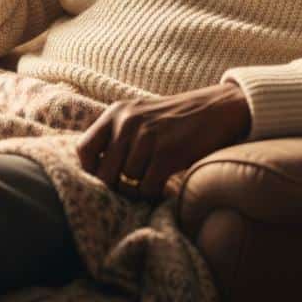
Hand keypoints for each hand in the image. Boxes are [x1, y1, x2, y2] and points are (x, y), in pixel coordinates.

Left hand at [76, 82, 251, 200]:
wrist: (217, 109)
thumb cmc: (176, 120)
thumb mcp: (140, 116)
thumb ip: (117, 136)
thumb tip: (95, 172)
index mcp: (117, 112)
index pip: (83, 149)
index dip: (91, 171)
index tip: (108, 178)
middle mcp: (127, 122)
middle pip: (104, 173)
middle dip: (118, 186)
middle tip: (136, 184)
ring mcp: (147, 137)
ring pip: (127, 183)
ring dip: (140, 187)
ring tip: (156, 176)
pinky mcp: (166, 153)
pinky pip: (147, 188)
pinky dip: (155, 192)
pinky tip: (165, 184)